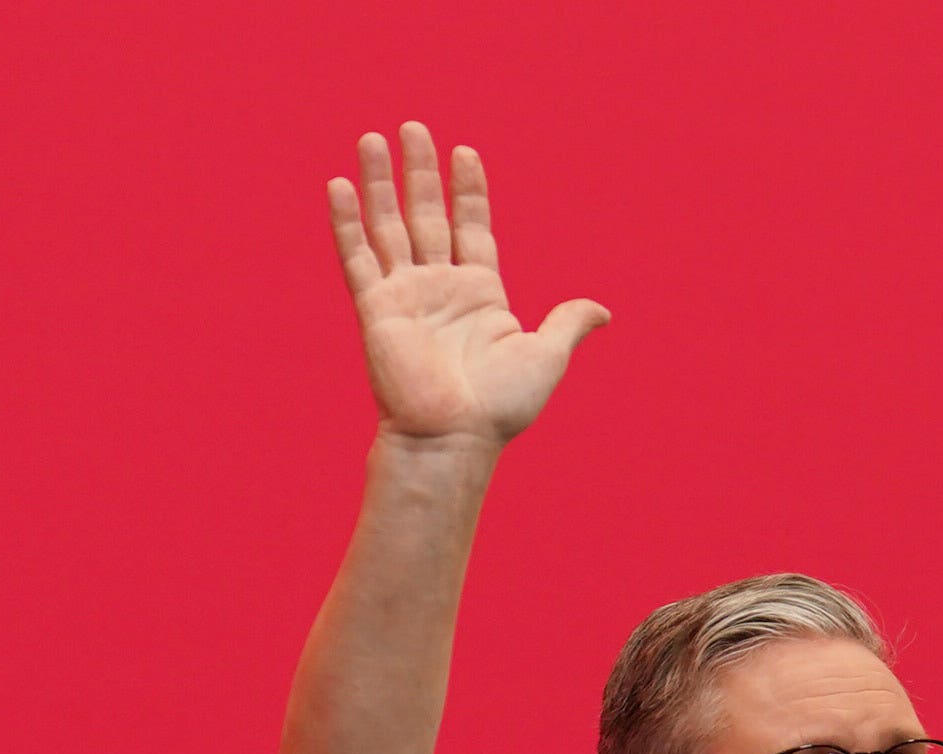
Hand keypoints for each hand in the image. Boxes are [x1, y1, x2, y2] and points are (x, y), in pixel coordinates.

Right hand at [328, 122, 609, 444]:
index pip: (472, 226)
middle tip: (412, 127)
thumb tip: (602, 310)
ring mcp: (406, 296)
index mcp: (481, 294)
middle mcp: (440, 288)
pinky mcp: (376, 309)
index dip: (468, 190)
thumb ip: (567, 323)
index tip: (465, 152)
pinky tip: (340, 186)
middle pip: (426, 215)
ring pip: (389, 226)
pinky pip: (358, 257)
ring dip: (378, 183)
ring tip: (372, 139)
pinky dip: (348, 222)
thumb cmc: (501, 406)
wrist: (455, 436)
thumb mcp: (546, 356)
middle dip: (419, 171)